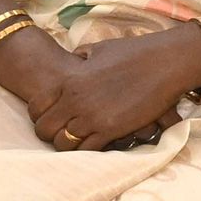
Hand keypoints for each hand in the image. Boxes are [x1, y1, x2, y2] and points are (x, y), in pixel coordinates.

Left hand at [0, 27, 200, 153]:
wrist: (165, 63)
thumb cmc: (134, 53)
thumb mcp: (98, 49)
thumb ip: (80, 58)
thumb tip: (74, 59)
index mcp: (68, 81)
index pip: (35, 108)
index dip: (40, 116)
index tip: (52, 117)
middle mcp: (74, 101)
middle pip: (44, 130)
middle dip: (50, 134)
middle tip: (63, 134)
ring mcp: (92, 117)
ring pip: (63, 144)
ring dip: (69, 145)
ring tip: (80, 141)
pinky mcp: (111, 129)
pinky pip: (88, 150)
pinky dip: (90, 150)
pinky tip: (98, 143)